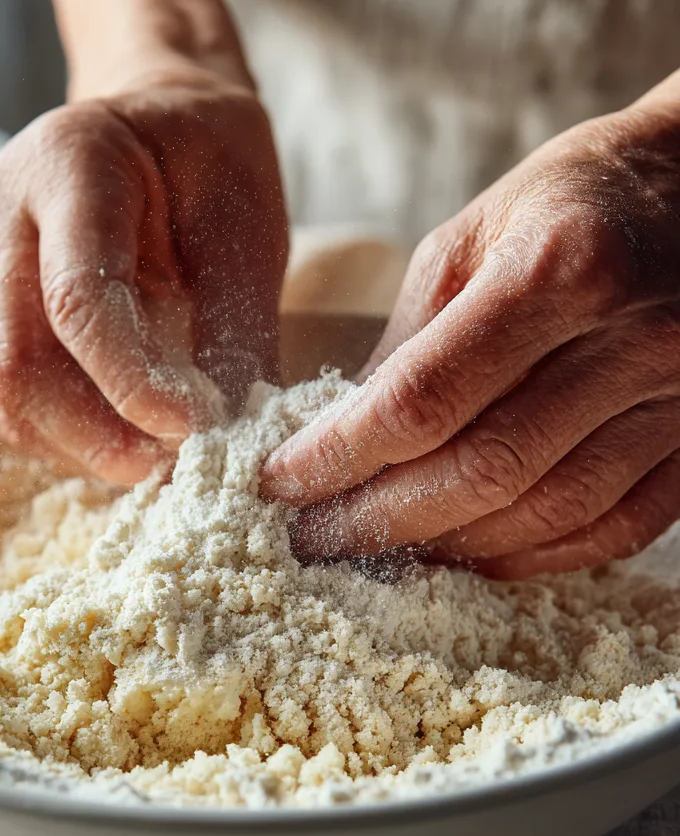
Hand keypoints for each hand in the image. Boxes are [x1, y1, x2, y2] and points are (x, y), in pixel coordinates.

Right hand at [0, 69, 287, 484]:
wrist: (157, 125)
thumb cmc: (208, 164)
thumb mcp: (244, 226)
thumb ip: (233, 326)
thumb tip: (232, 436)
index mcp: (67, 163)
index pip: (78, 298)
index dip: (130, 380)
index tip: (190, 429)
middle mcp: (0, 215)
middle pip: (17, 361)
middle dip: (92, 434)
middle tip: (164, 468)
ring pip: (6, 389)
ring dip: (79, 441)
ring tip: (152, 454)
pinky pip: (13, 390)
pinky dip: (67, 428)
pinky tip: (122, 430)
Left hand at [260, 73, 679, 578]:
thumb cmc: (570, 203)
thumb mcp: (468, 240)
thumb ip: (406, 345)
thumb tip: (337, 439)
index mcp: (557, 270)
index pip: (422, 400)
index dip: (339, 456)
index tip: (280, 482)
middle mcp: (631, 341)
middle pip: (484, 472)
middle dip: (379, 520)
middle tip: (314, 536)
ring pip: (547, 514)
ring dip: (449, 547)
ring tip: (378, 547)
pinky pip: (612, 530)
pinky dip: (530, 555)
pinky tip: (470, 553)